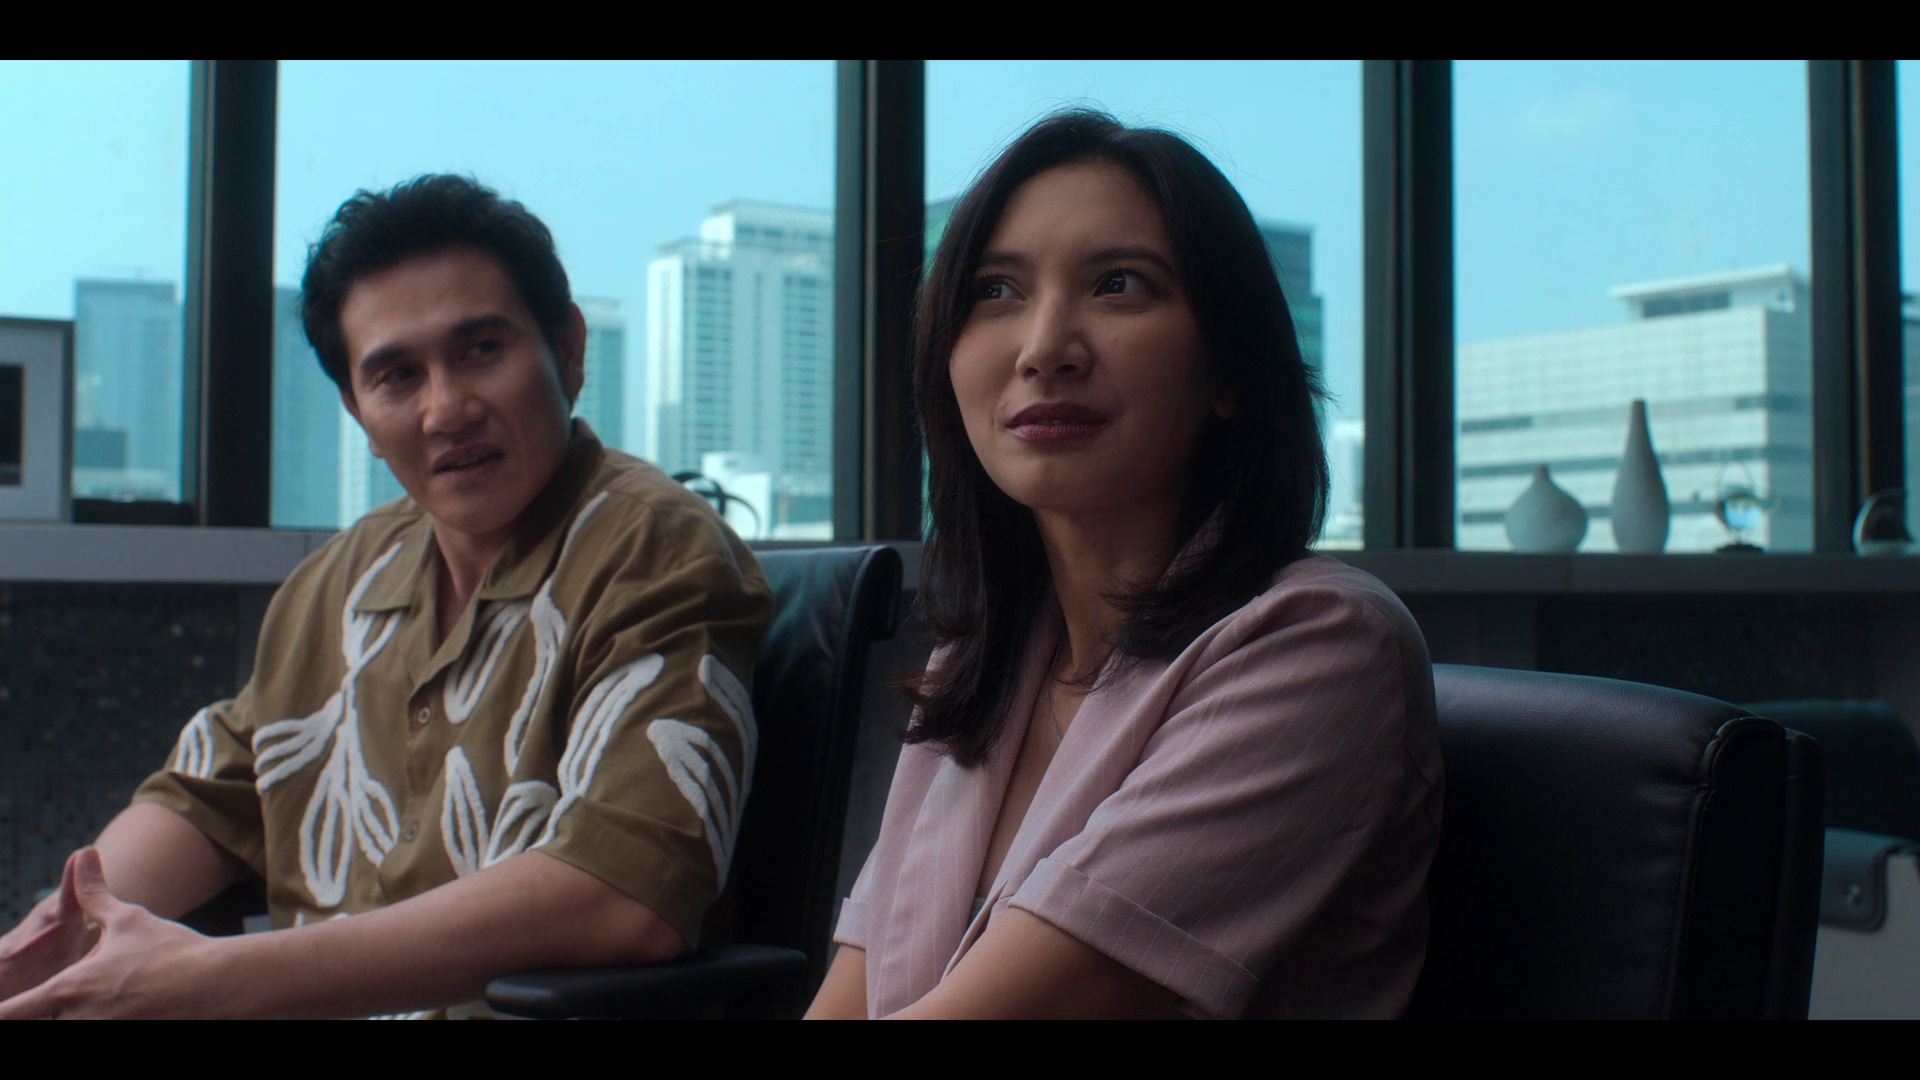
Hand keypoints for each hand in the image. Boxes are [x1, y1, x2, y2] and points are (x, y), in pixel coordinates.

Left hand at [0, 847, 223, 1018]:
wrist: (216, 984)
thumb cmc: (170, 950)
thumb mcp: (128, 919)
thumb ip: (94, 894)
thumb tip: (82, 855)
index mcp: (68, 988)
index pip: (10, 1012)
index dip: (4, 1008)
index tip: (8, 1003)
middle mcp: (78, 1020)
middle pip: (35, 1024)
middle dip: (40, 1014)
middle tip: (48, 1004)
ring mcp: (104, 1032)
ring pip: (69, 1030)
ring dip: (73, 1018)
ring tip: (92, 1005)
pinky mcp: (127, 1038)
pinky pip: (102, 1033)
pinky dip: (105, 1022)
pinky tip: (123, 1011)